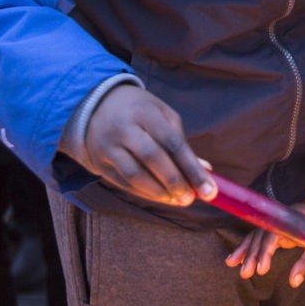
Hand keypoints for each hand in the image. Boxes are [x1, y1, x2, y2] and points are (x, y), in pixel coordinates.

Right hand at [84, 84, 214, 206]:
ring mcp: (108, 145)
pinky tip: (160, 197)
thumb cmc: (139, 111)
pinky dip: (144, 193)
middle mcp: (124, 127)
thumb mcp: (162, 115)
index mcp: (145, 111)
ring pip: (134, 174)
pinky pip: (123, 183)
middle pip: (152, 157)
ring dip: (159, 192)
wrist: (95, 105)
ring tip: (177, 200)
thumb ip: (182, 143)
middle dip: (175, 181)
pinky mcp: (99, 162)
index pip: (172, 141)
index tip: (208, 189)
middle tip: (191, 198)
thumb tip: (205, 172)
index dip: (191, 167)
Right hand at [222, 201, 304, 286]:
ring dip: (246, 249)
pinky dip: (249, 247)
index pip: (274, 233)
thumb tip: (293, 282)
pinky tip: (237, 257)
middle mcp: (283, 217)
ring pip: (258, 235)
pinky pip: (261, 237)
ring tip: (231, 264)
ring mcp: (280, 222)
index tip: (261, 269)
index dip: (265, 251)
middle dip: (251, 253)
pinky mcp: (279, 228)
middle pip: (262, 234)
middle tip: (245, 273)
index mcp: (294, 217)